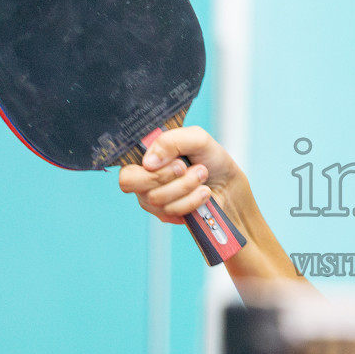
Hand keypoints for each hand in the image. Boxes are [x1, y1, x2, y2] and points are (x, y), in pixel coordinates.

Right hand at [118, 126, 243, 226]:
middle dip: (167, 175)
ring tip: (201, 177)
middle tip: (187, 167)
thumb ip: (171, 141)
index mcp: (145, 158)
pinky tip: (202, 193)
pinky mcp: (167, 215)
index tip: (177, 162)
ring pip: (156, 198)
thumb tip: (148, 162)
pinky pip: (171, 211)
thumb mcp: (197, 138)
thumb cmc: (211, 159)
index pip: (125, 169)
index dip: (149, 168)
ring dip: (186, 185)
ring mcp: (153, 200)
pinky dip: (192, 200)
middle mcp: (143, 179)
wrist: (230, 185)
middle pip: (132, 183)